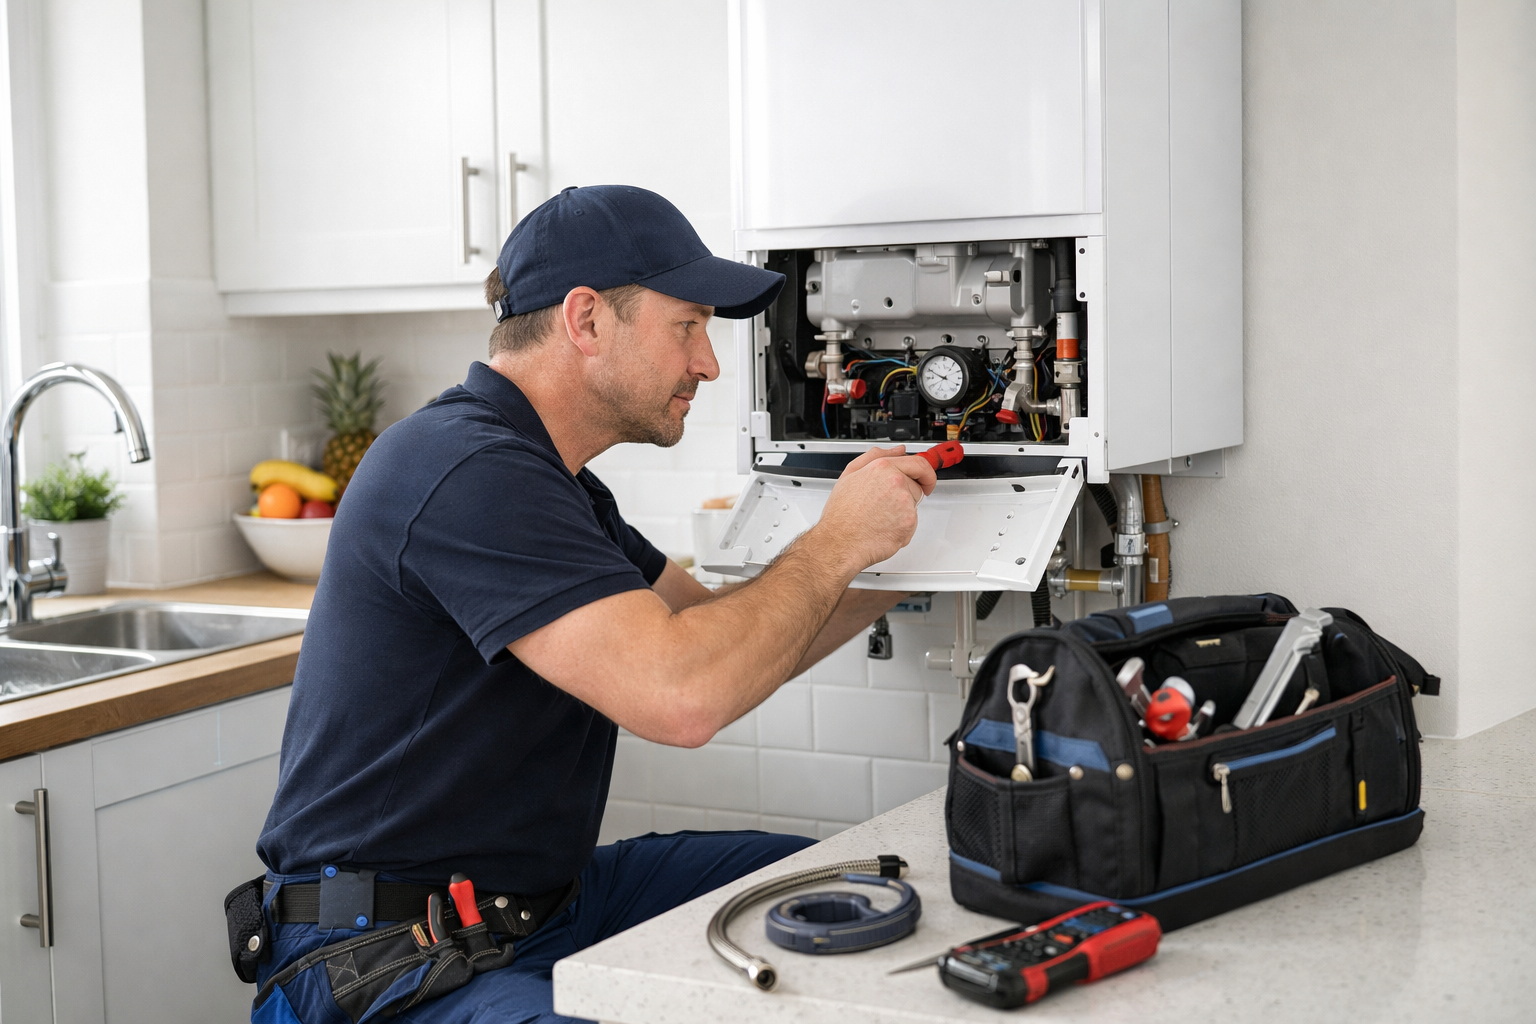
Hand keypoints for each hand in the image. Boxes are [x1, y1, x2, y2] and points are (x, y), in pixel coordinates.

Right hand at [810, 446, 936, 574]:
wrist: (840, 542)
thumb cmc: (841, 513)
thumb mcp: (850, 475)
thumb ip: (876, 456)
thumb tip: (898, 450)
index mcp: (883, 467)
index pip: (919, 464)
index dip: (925, 473)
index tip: (925, 479)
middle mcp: (896, 482)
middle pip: (917, 486)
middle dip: (907, 495)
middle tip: (887, 506)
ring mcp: (904, 503)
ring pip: (913, 505)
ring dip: (902, 511)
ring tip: (879, 517)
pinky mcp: (909, 523)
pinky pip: (911, 523)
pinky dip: (901, 528)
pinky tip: (882, 527)